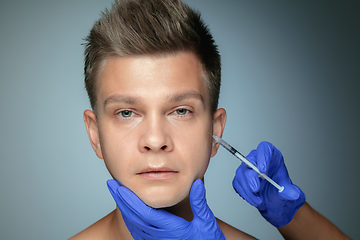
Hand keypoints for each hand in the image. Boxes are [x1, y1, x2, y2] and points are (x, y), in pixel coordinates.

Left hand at [107, 179, 225, 239]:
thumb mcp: (207, 222)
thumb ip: (200, 203)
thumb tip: (196, 183)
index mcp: (172, 230)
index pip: (145, 213)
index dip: (131, 199)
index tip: (121, 187)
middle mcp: (160, 237)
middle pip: (134, 218)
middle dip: (122, 200)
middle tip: (111, 184)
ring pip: (134, 225)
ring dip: (124, 208)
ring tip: (117, 193)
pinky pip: (138, 231)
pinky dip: (130, 218)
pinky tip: (127, 209)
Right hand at [232, 141, 304, 227]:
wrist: (274, 201)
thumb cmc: (280, 190)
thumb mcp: (288, 190)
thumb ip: (290, 191)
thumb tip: (293, 194)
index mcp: (272, 156)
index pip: (265, 149)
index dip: (262, 156)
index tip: (263, 169)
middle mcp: (258, 160)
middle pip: (249, 160)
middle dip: (251, 176)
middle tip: (256, 188)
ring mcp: (248, 168)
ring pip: (242, 173)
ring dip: (248, 189)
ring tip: (258, 200)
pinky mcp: (241, 178)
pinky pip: (238, 183)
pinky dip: (245, 193)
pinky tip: (254, 199)